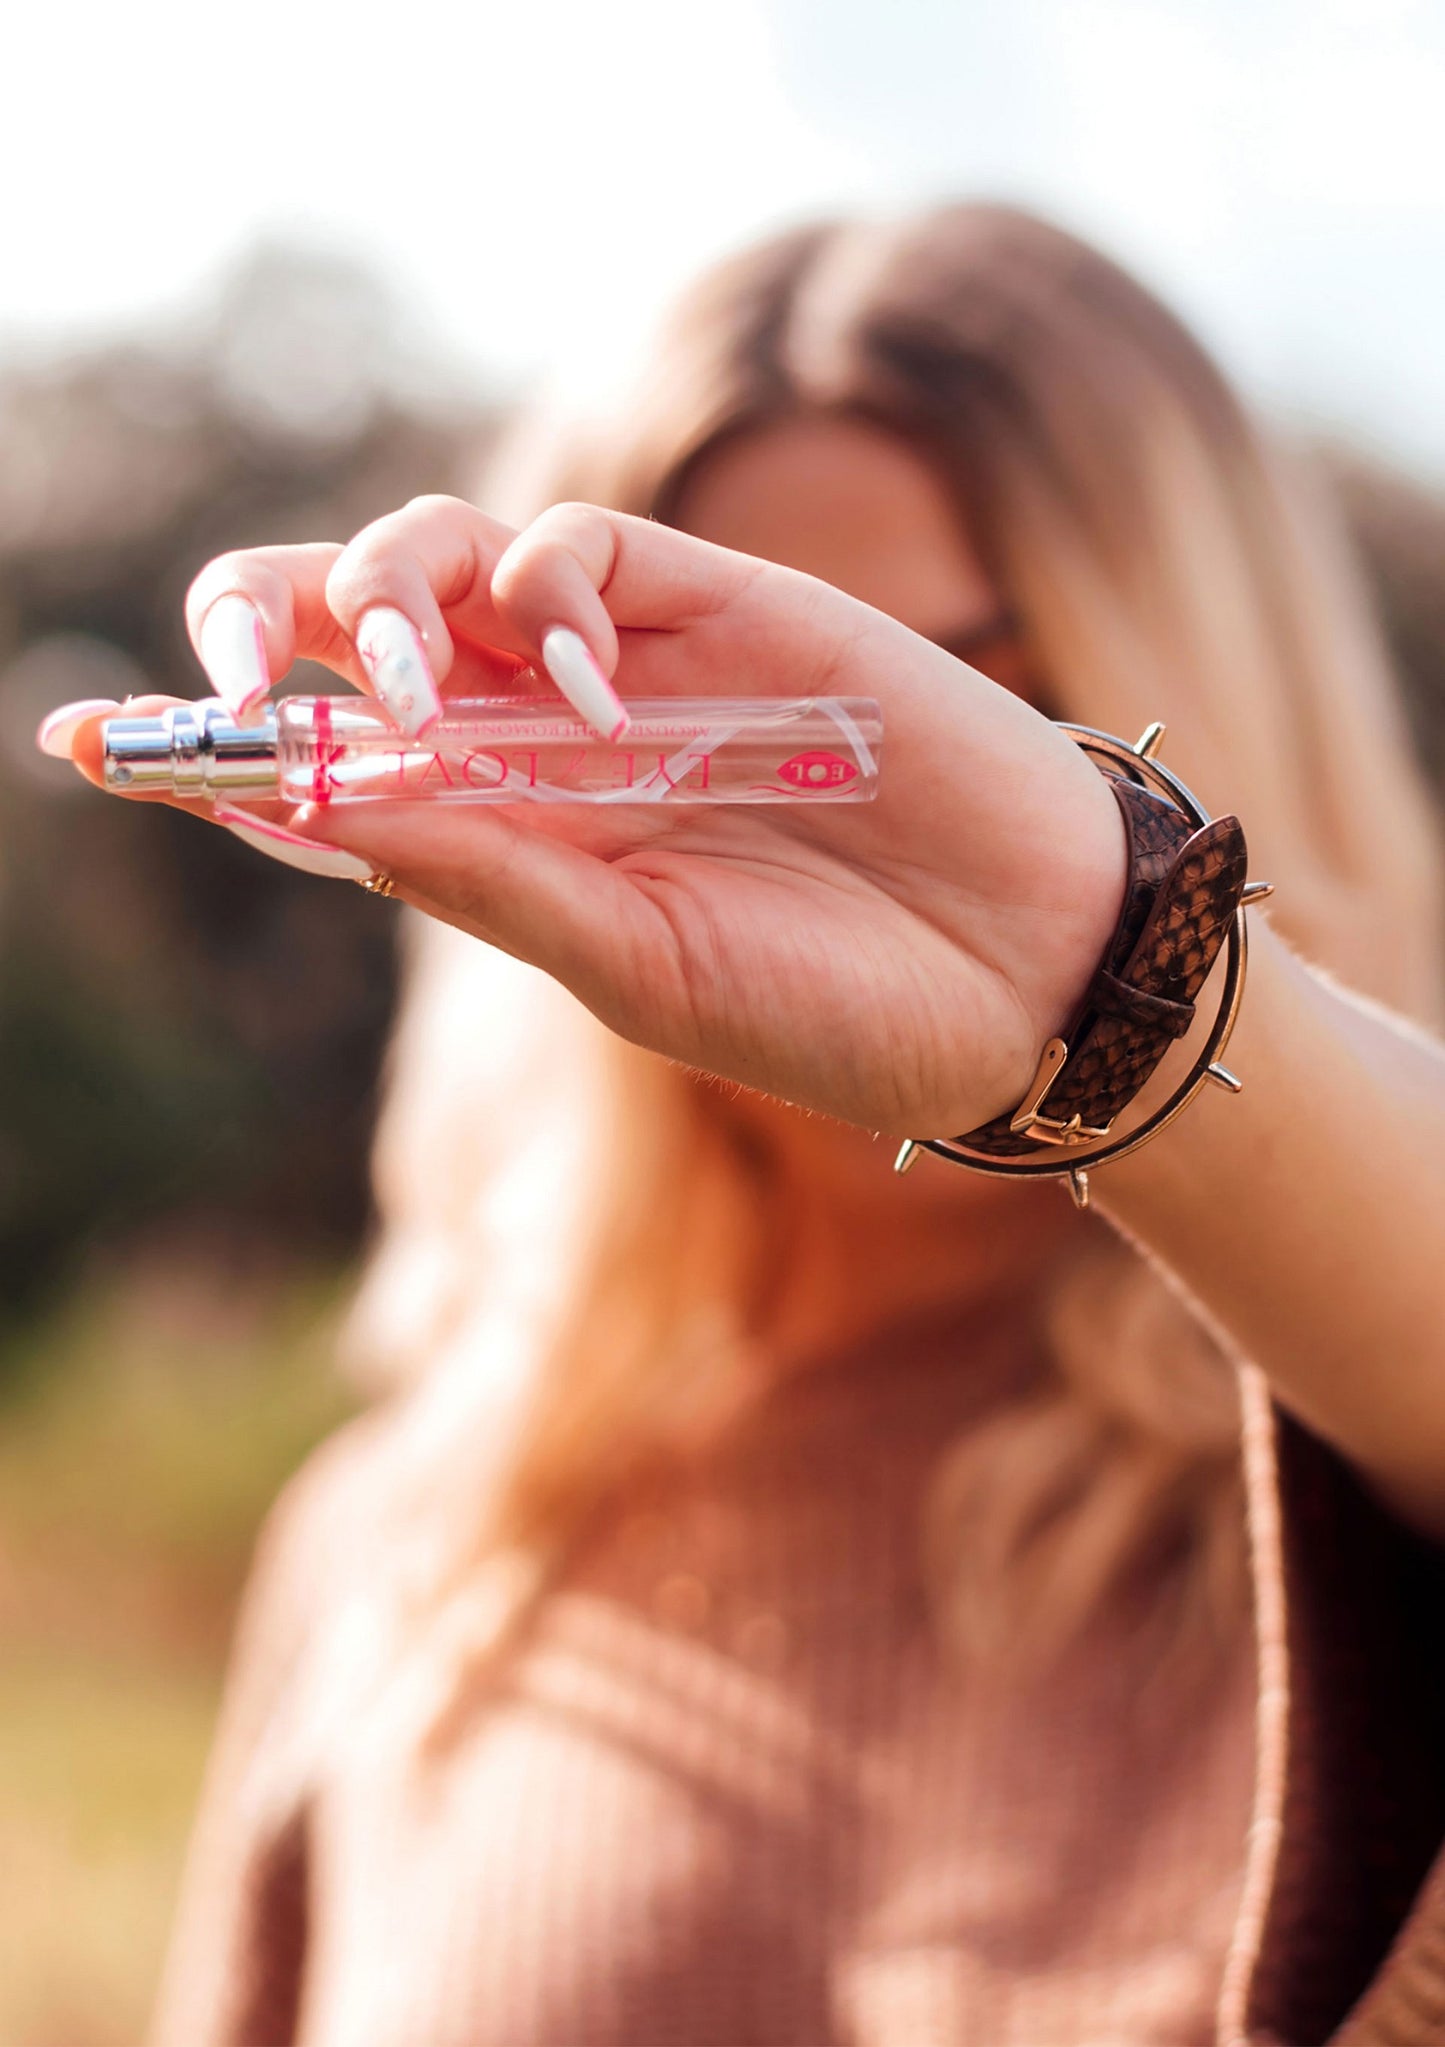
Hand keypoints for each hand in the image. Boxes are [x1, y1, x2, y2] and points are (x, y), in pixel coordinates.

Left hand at [60, 496, 1126, 1136]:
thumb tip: (319, 804)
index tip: (84, 744)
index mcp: (511, 848)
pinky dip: (544, 589)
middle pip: (352, 642)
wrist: (1020, 970)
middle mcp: (547, 750)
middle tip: (227, 671)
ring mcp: (631, 671)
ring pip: (441, 566)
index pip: (327, 773)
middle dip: (263, 630)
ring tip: (409, 676)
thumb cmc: (835, 1003)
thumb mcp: (637, 968)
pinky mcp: (722, 607)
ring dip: (382, 594)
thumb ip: (489, 875)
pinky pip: (578, 551)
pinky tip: (585, 676)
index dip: (208, 750)